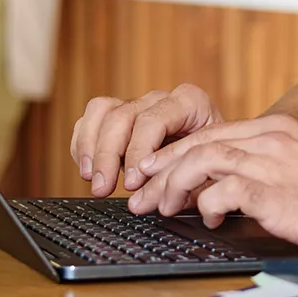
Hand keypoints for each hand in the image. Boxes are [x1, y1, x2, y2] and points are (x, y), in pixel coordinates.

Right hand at [69, 84, 221, 196]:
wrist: (214, 154)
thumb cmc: (213, 161)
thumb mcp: (208, 168)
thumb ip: (181, 178)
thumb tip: (149, 197)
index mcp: (190, 103)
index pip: (153, 120)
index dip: (138, 151)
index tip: (132, 183)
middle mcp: (161, 99)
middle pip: (122, 115)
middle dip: (108, 154)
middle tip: (103, 189)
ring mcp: (138, 104)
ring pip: (102, 111)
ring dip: (90, 147)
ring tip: (91, 178)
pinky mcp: (119, 116)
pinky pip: (91, 119)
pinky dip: (83, 143)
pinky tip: (88, 169)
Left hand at [128, 114, 297, 253]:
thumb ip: (272, 167)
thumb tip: (236, 187)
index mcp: (278, 129)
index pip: (213, 132)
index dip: (177, 151)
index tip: (154, 169)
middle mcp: (270, 138)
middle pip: (199, 144)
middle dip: (163, 169)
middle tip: (141, 192)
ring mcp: (270, 162)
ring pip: (201, 162)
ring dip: (174, 187)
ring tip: (162, 207)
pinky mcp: (271, 191)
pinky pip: (220, 191)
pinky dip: (205, 204)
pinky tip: (207, 217)